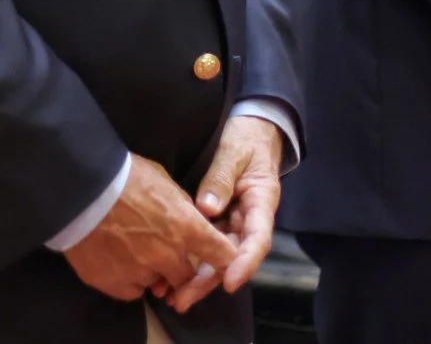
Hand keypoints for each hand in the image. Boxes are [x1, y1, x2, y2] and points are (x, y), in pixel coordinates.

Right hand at [63, 156, 234, 308]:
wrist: (79, 190)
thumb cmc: (123, 176)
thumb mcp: (163, 179)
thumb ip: (182, 205)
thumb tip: (193, 218)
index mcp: (186, 228)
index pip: (223, 255)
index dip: (226, 259)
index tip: (221, 260)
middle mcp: (169, 256)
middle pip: (188, 276)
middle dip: (180, 266)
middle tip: (163, 251)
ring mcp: (142, 273)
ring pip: (158, 284)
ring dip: (153, 273)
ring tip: (133, 250)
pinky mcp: (116, 285)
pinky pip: (133, 291)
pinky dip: (129, 280)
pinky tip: (117, 260)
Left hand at [158, 115, 280, 309]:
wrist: (253, 130)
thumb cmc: (247, 139)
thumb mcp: (234, 152)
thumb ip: (221, 178)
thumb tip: (206, 209)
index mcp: (261, 203)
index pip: (257, 240)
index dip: (244, 263)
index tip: (229, 282)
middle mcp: (248, 219)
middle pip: (232, 257)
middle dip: (208, 281)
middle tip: (181, 299)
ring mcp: (233, 221)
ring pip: (217, 256)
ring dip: (196, 278)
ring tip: (169, 296)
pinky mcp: (218, 220)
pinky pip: (206, 244)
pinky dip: (190, 260)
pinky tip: (169, 275)